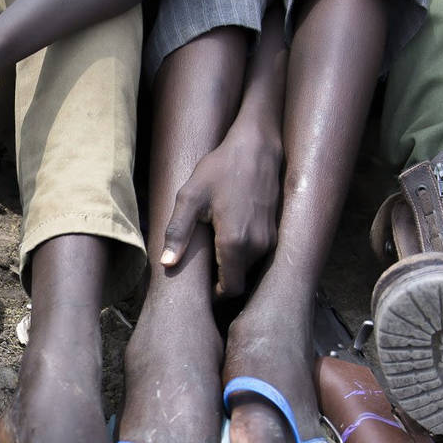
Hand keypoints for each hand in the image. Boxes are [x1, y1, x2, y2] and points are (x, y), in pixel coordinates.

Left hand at [159, 121, 280, 299]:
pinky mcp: (275, 231)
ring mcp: (270, 239)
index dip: (216, 295)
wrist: (256, 147)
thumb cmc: (220, 169)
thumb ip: (177, 232)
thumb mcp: (190, 197)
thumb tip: (167, 263)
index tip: (202, 289)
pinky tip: (227, 237)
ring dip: (233, 266)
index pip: (230, 289)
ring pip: (249, 269)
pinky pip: (257, 255)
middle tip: (202, 272)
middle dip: (222, 281)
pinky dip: (243, 255)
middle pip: (240, 281)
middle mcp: (257, 246)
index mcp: (235, 242)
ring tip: (212, 251)